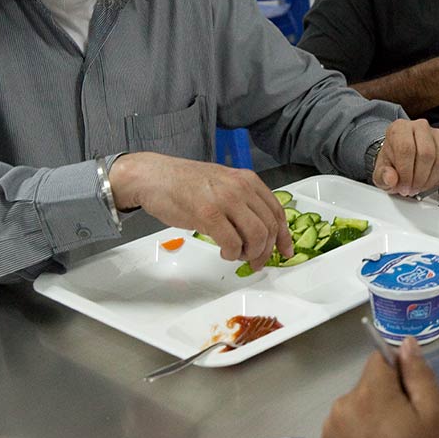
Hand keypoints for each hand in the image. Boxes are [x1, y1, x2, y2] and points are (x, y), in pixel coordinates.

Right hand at [108, 152, 291, 270]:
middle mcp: (240, 188)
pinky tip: (225, 252)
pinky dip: (232, 254)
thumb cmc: (184, 183)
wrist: (153, 176)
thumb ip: (243, 201)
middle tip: (255, 261)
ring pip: (256, 237)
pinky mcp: (208, 214)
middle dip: (265, 250)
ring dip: (250, 254)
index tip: (284, 251)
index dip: (283, 236)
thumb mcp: (223, 184)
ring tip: (238, 256)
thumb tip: (260, 229)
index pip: (276, 211)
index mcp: (247, 180)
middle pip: (269, 227)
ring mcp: (225, 200)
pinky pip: (232, 243)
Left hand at [321, 338, 438, 437]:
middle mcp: (343, 405)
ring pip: (355, 409)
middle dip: (386, 400)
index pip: (380, 359)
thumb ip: (419, 374)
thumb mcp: (435, 414)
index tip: (411, 399)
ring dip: (369, 419)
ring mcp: (330, 430)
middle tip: (406, 429)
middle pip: (368, 387)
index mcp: (370, 391)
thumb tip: (406, 344)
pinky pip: (343, 432)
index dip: (399, 374)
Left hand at [372, 119, 438, 196]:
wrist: (403, 153)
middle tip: (412, 189)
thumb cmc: (393, 159)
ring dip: (431, 180)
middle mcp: (420, 127)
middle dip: (419, 179)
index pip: (406, 149)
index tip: (404, 187)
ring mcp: (438, 134)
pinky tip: (432, 181)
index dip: (406, 173)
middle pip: (426, 154)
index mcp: (400, 128)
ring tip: (420, 186)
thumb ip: (383, 176)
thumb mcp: (380, 170)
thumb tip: (391, 179)